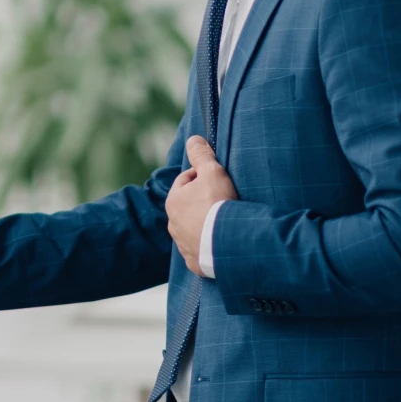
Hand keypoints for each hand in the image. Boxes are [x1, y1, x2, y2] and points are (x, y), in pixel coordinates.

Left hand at [164, 136, 237, 275]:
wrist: (227, 243)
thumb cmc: (218, 204)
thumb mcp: (212, 172)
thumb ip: (202, 155)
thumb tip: (193, 139)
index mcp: (173, 201)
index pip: (186, 181)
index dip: (202, 176)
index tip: (218, 178)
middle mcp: (173, 224)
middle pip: (189, 206)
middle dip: (202, 202)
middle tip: (223, 200)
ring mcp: (183, 245)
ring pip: (193, 229)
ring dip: (204, 225)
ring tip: (223, 222)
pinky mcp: (195, 263)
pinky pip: (201, 251)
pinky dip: (209, 246)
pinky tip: (221, 243)